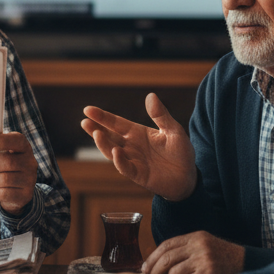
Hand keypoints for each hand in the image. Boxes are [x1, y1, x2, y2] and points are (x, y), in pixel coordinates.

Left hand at [0, 132, 37, 212]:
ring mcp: (30, 179)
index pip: (16, 140)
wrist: (17, 188)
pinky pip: (4, 193)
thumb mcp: (2, 153)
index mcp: (23, 146)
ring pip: (4, 179)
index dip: (2, 142)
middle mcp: (30, 162)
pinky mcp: (25, 195)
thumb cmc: (4, 165)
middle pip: (7, 162)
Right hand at [81, 93, 196, 200]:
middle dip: (96, 130)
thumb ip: (161, 115)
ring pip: (112, 151)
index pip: (115, 123)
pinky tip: (116, 151)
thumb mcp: (173, 130)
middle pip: (109, 136)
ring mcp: (132, 160)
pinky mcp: (137, 175)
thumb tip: (150, 95)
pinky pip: (125, 167)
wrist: (188, 178)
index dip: (102, 116)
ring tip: (97, 133)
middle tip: (84, 122)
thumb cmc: (180, 152)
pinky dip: (119, 161)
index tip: (88, 110)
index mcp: (136, 133)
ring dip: (103, 144)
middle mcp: (130, 146)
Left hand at [143, 231, 243, 273]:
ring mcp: (205, 260)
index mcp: (196, 237)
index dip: (152, 258)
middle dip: (155, 273)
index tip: (145, 269)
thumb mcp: (205, 247)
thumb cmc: (223, 260)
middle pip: (167, 259)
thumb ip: (184, 251)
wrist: (251, 266)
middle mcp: (199, 246)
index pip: (166, 245)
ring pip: (173, 273)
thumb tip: (152, 265)